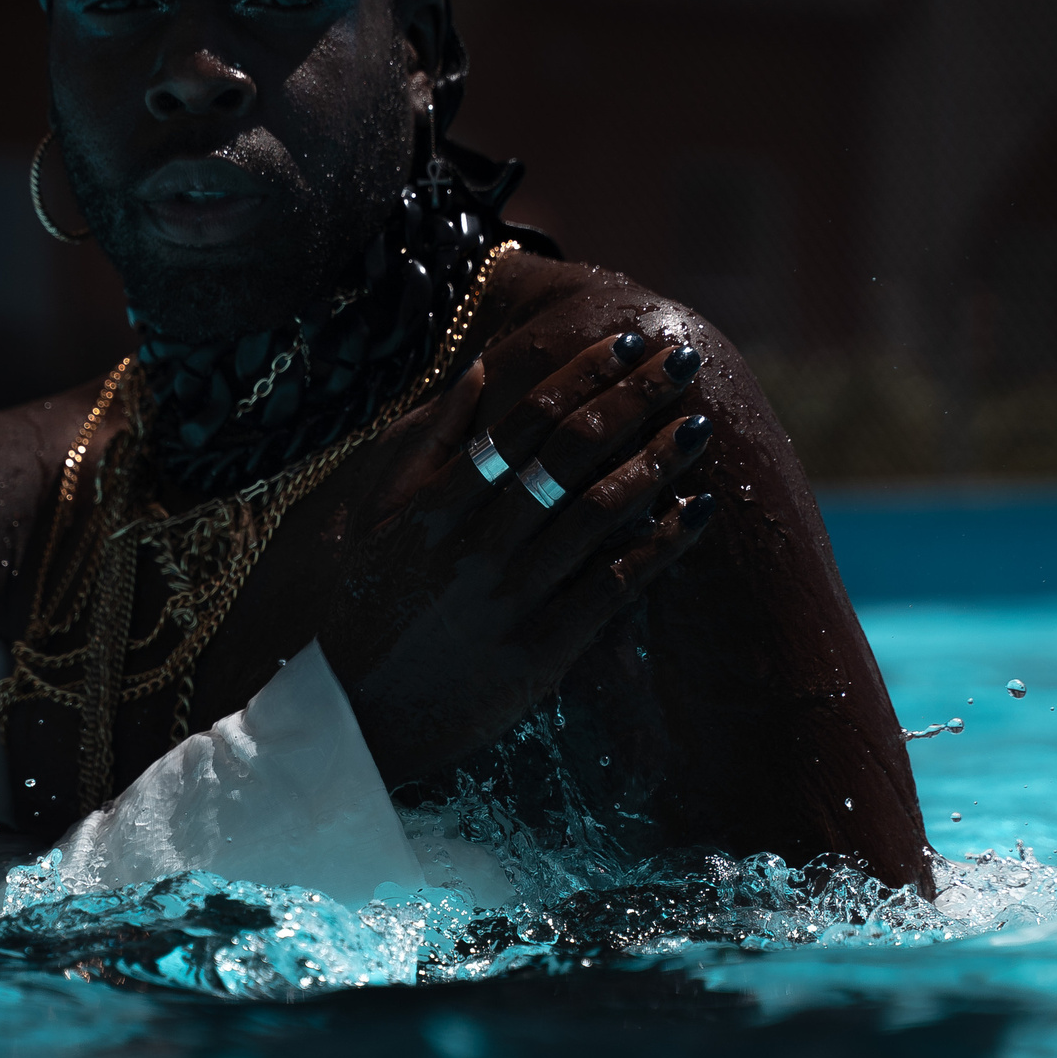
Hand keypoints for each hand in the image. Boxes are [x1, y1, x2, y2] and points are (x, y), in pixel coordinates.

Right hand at [317, 330, 718, 785]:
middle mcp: (479, 544)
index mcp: (439, 504)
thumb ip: (432, 440)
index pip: (525, 421)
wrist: (355, 714)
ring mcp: (512, 598)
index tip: (628, 343)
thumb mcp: (384, 514)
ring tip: (701, 425)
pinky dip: (660, 545)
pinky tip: (697, 511)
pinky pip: (612, 587)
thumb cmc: (370, 604)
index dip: (584, 375)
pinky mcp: (541, 652)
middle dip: (634, 399)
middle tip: (682, 361)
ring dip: (657, 461)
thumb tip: (482, 369)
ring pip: (599, 512)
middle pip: (571, 453)